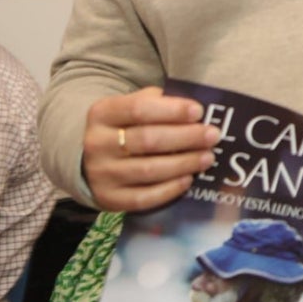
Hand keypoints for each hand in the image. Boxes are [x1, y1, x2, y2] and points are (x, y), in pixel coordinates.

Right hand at [82, 87, 219, 211]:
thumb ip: (158, 102)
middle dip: (185, 137)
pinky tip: (188, 179)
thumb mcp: (131, 106)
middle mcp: (97, 143)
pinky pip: (143, 197)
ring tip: (207, 157)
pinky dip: (169, 189)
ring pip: (148, 170)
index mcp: (103, 113)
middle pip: (147, 140)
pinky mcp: (108, 198)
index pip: (139, 109)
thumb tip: (195, 111)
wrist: (90, 159)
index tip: (198, 112)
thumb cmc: (124, 127)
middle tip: (212, 135)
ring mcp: (101, 174)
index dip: (172, 110)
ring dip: (183, 163)